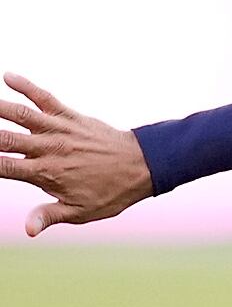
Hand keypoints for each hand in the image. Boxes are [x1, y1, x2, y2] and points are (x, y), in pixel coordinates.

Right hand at [0, 73, 153, 235]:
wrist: (142, 166)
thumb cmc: (110, 192)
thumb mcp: (80, 212)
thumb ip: (49, 216)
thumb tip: (27, 230)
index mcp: (45, 174)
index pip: (2, 167)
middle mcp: (48, 149)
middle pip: (4, 139)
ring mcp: (58, 130)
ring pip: (20, 114)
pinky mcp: (70, 116)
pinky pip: (45, 98)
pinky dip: (26, 86)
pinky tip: (8, 76)